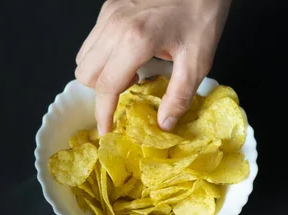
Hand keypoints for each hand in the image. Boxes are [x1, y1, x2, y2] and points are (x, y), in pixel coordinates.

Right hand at [75, 0, 230, 133]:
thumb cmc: (202, 15)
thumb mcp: (197, 61)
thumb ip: (179, 96)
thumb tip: (164, 124)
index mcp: (135, 41)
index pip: (106, 86)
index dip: (103, 113)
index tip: (106, 130)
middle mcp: (114, 26)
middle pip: (86, 74)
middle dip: (102, 91)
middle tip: (131, 88)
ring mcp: (109, 14)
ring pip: (84, 57)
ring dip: (101, 73)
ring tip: (130, 71)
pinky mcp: (111, 6)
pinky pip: (93, 40)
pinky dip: (104, 55)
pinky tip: (129, 54)